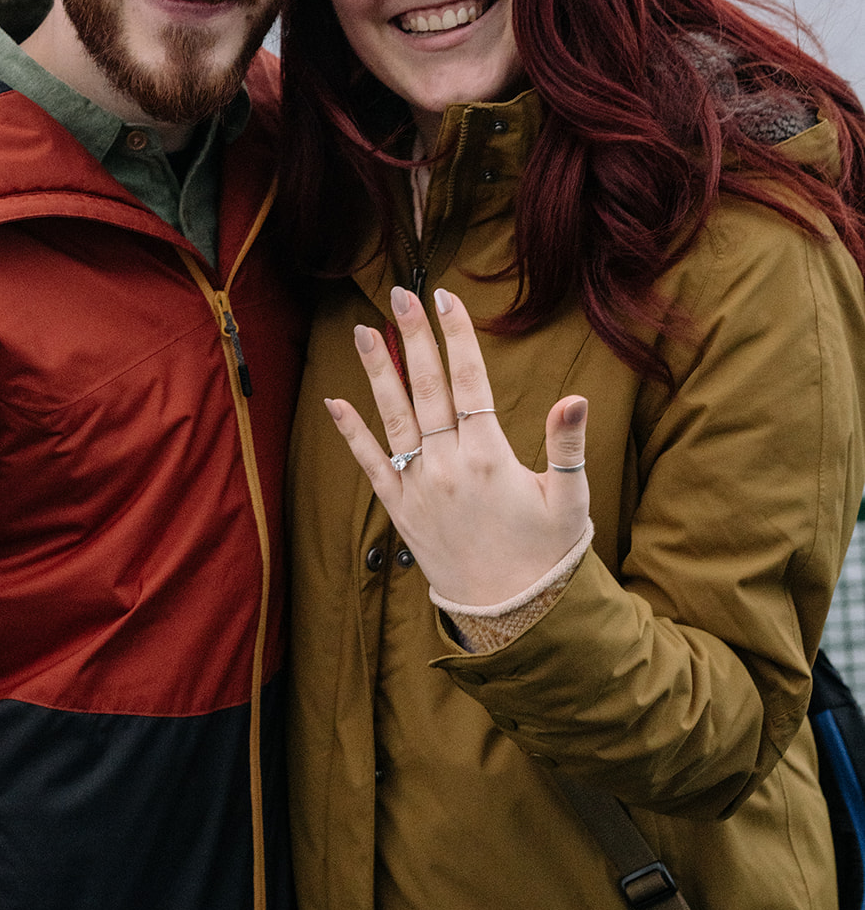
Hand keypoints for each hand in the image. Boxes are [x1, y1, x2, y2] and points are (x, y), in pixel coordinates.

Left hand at [325, 285, 588, 604]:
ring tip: (362, 331)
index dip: (457, 337)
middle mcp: (448, 467)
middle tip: (399, 295)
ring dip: (378, 372)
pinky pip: (372, 464)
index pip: (470, 382)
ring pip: (393, 417)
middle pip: (428, 388)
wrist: (511, 615)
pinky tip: (334, 402)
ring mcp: (420, 488)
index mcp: (491, 457)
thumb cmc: (547, 554)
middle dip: (413, 338)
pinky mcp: (401, 510)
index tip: (446, 298)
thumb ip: (567, 445)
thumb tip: (574, 397)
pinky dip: (352, 433)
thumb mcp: (570, 500)